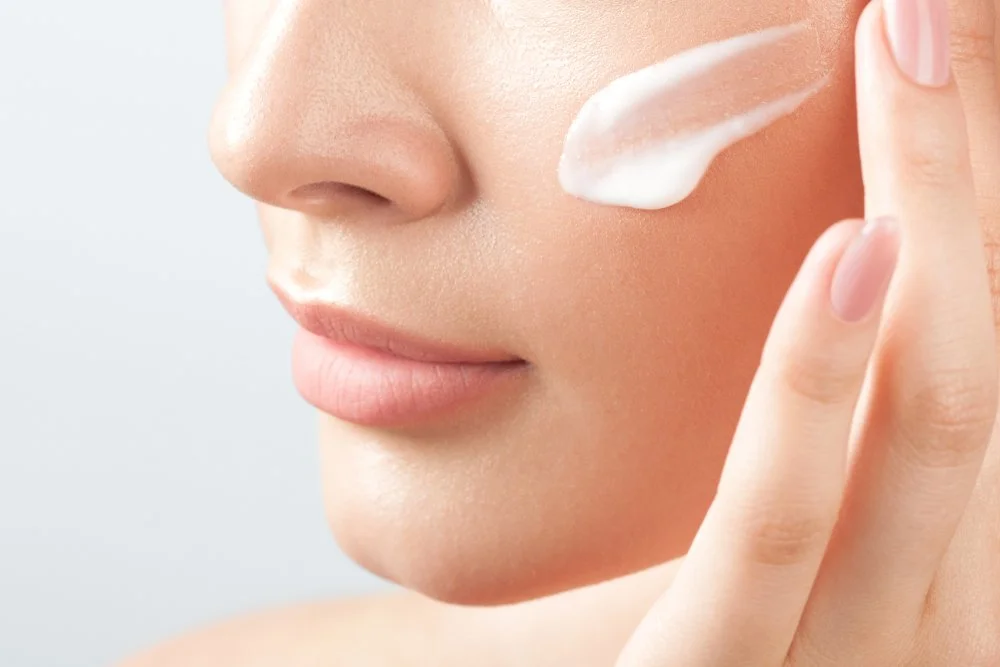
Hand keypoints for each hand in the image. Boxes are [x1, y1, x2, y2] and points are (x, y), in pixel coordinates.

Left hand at [616, 0, 999, 664]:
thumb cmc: (698, 629)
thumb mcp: (783, 532)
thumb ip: (832, 444)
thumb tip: (872, 258)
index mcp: (956, 572)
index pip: (985, 353)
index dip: (981, 197)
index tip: (948, 56)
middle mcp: (946, 621)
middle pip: (979, 367)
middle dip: (970, 175)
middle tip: (934, 12)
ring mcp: (857, 661)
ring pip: (929, 429)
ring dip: (939, 229)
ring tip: (914, 63)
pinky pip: (779, 527)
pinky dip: (821, 387)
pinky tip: (850, 251)